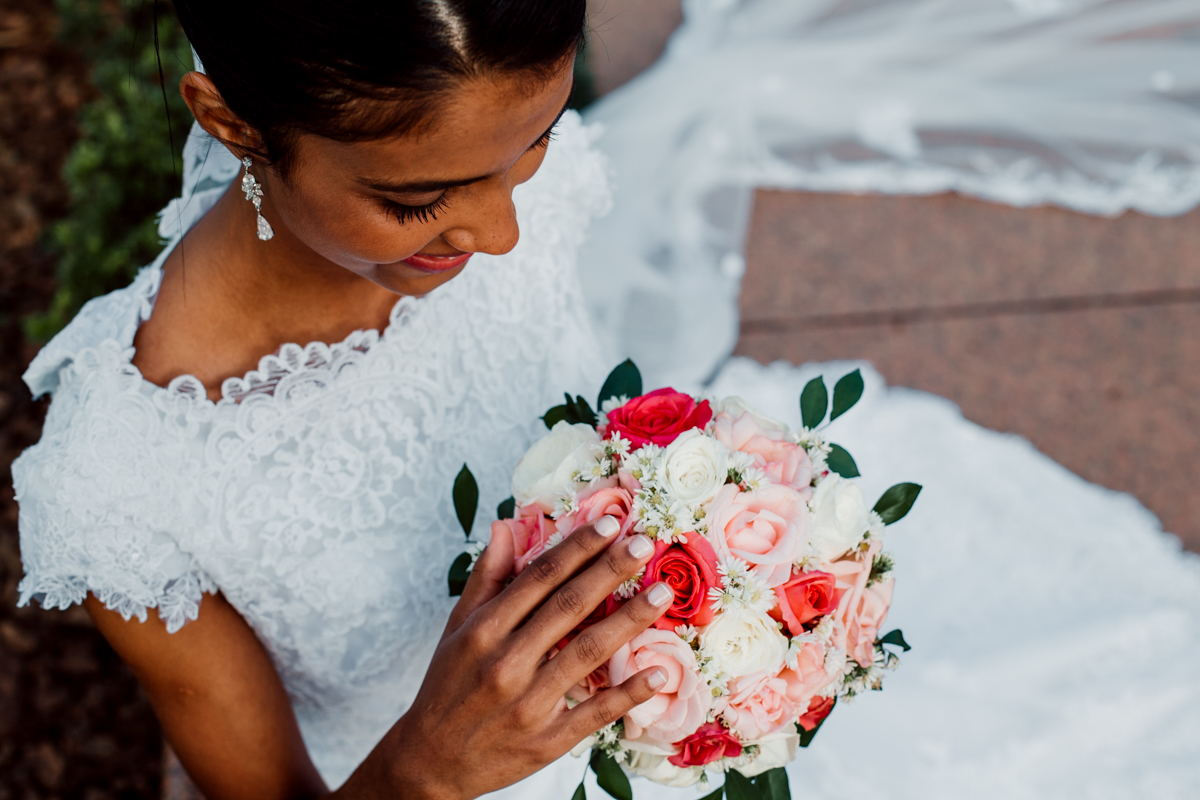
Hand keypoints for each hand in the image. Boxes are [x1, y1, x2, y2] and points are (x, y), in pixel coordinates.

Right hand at [344, 516, 672, 799]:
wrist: (430, 762)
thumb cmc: (447, 686)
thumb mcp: (457, 628)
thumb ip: (486, 577)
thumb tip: (505, 525)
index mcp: (483, 630)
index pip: (539, 577)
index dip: (577, 548)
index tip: (609, 523)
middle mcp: (506, 662)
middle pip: (569, 606)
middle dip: (611, 570)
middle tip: (646, 543)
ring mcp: (529, 703)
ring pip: (588, 651)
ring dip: (630, 619)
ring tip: (663, 593)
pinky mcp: (547, 740)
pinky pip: (596, 712)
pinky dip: (629, 693)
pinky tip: (659, 673)